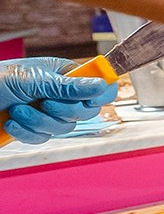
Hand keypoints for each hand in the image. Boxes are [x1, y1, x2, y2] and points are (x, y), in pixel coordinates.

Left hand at [0, 57, 116, 143]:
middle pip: (86, 112)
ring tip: (18, 111)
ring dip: (39, 122)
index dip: (100, 94)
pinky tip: (11, 122)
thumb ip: (68, 86)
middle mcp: (61, 94)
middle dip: (62, 111)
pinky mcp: (35, 129)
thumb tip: (101, 85)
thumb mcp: (34, 80)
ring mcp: (48, 113)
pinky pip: (44, 138)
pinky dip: (27, 132)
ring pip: (65, 128)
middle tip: (44, 103)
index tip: (91, 99)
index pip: (100, 85)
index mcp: (65, 75)